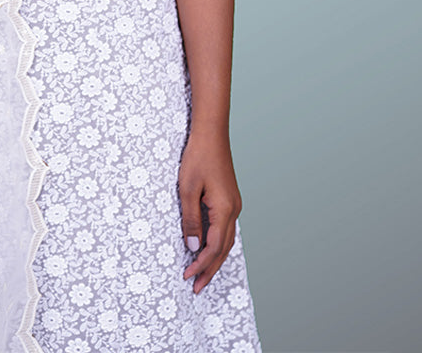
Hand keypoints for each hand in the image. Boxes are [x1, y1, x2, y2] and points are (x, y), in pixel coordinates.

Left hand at [178, 128, 242, 292]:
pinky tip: (209, 249)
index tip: (188, 276)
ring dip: (215, 258)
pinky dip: (218, 244)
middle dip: (210, 269)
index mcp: (224, 209)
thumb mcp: (187, 189)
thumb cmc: (197, 157)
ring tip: (202, 274)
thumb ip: (190, 220)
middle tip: (197, 287)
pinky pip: (226, 229)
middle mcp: (234, 210)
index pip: (214, 247)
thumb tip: (192, 247)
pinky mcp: (229, 199)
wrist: (211, 133)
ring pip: (227, 240)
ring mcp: (234, 204)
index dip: (201, 264)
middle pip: (224, 249)